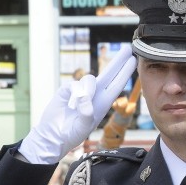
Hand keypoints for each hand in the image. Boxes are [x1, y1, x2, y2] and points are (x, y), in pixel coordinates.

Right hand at [19, 46, 136, 163]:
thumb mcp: (83, 127)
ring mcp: (81, 91)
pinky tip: (70, 105)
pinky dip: (74, 94)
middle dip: (118, 61)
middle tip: (127, 48)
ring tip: (80, 106)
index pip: (116, 85)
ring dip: (88, 89)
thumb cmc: (71, 134)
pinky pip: (74, 85)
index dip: (125, 73)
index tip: (133, 60)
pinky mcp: (67, 90)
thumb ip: (86, 114)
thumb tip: (85, 97)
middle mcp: (94, 95)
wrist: (53, 135)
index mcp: (103, 103)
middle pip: (108, 74)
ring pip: (89, 79)